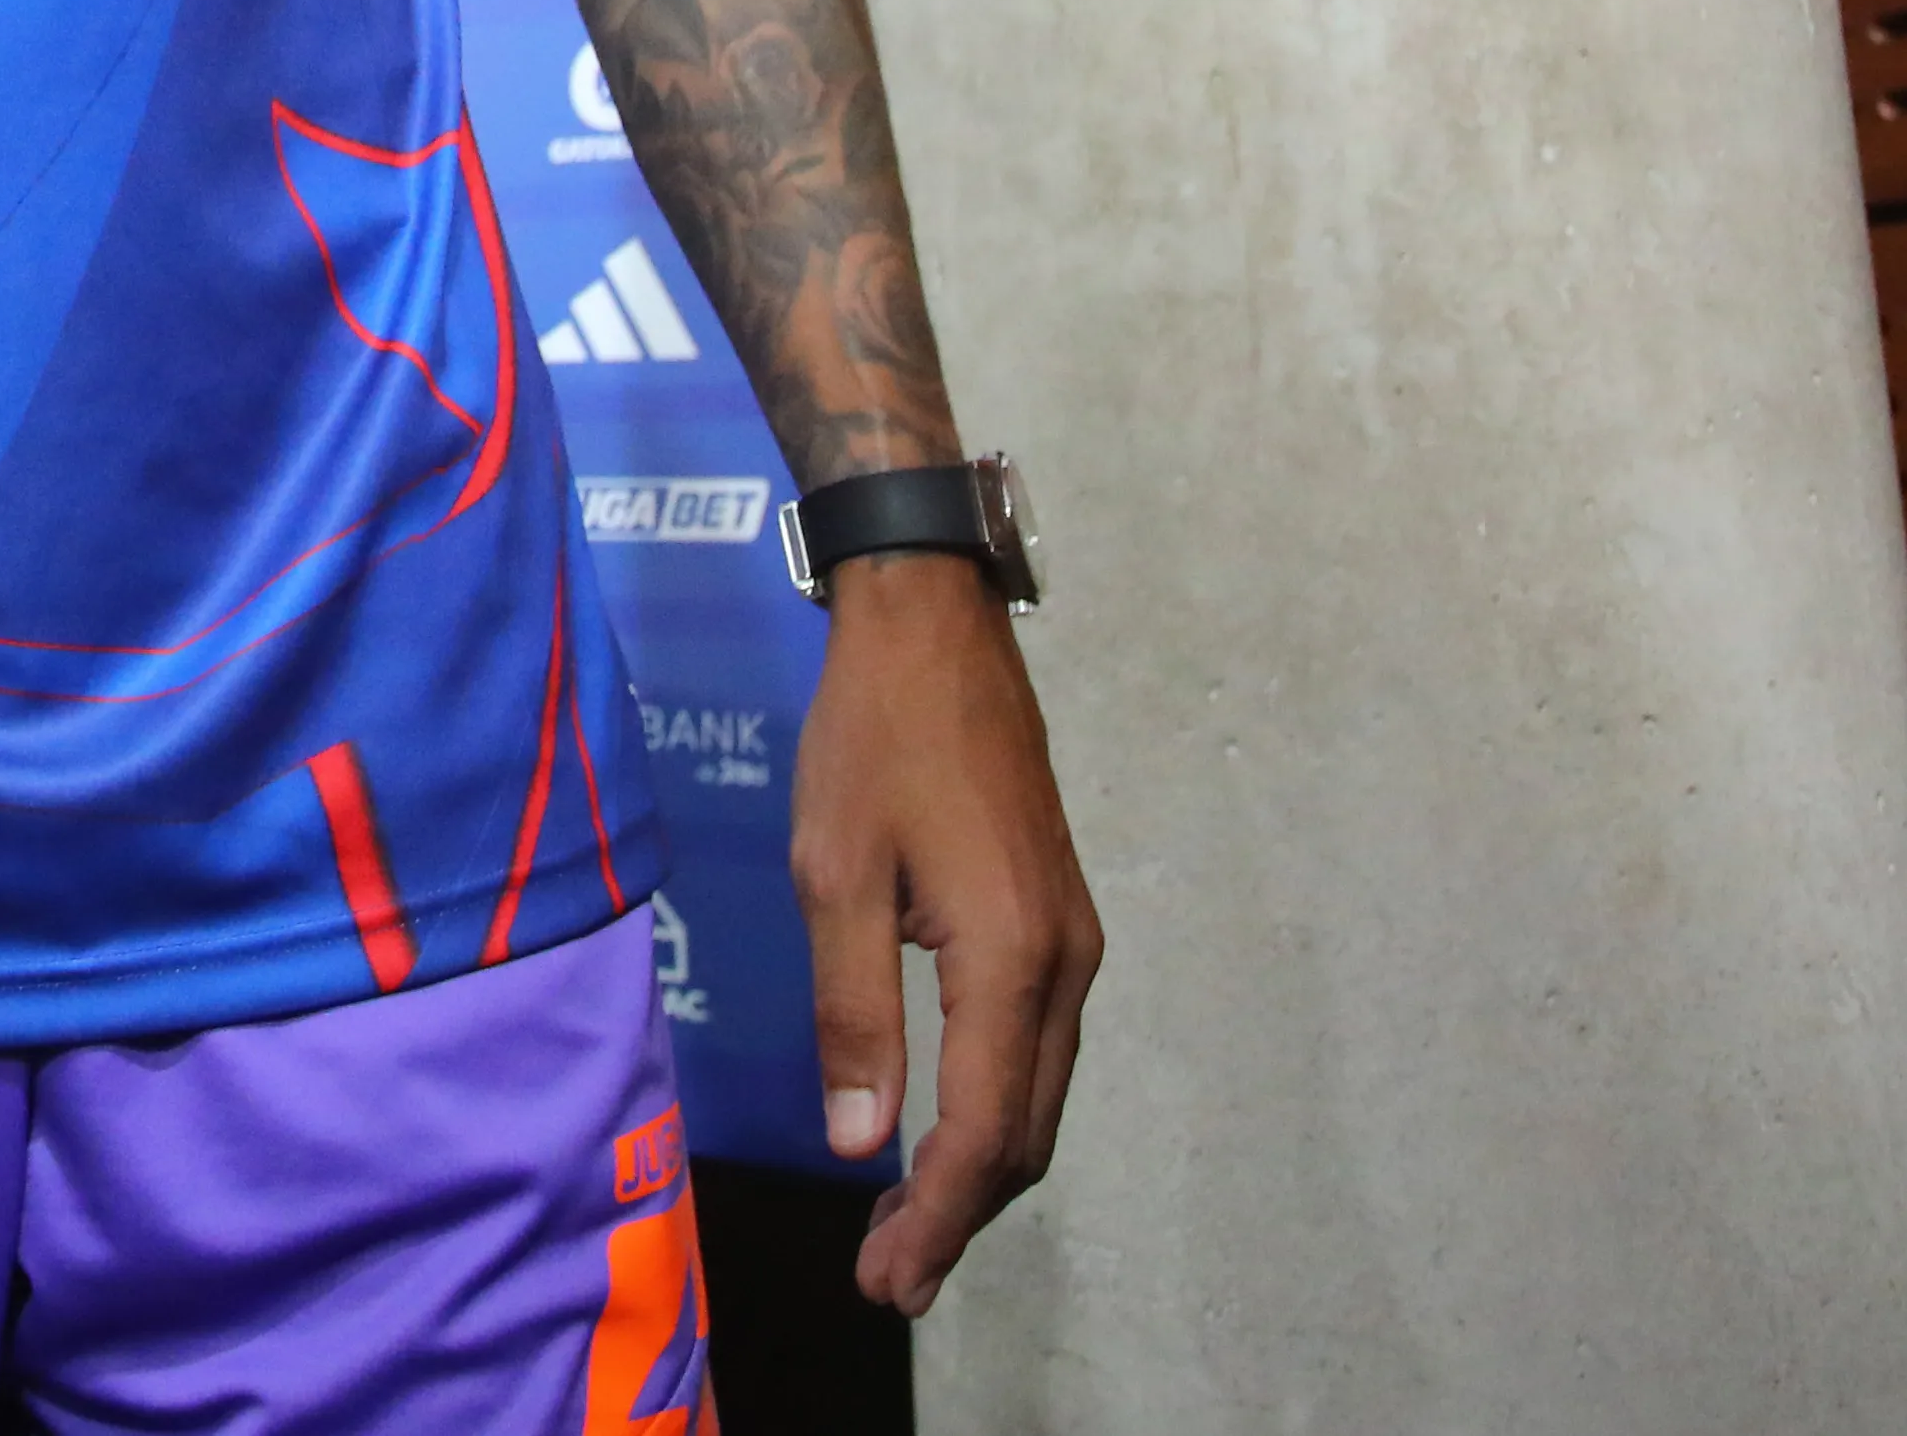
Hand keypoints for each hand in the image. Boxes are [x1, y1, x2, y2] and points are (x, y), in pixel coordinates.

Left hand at [796, 549, 1095, 1313]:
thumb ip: (852, 1011)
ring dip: (983, 1167)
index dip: (939, 1217)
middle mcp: (1064, 962)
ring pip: (1040, 1093)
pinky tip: (942, 1128)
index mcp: (1011, 957)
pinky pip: (1039, 1046)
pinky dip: (998, 1108)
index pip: (985, 1130)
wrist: (935, 625)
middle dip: (963, 1214)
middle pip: (1028, 1130)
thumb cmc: (873, 738)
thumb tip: (861, 1142)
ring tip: (907, 1224)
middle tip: (889, 1277)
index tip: (887, 1280)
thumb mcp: (834, 873)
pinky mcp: (1056, 916)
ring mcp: (1072, 938)